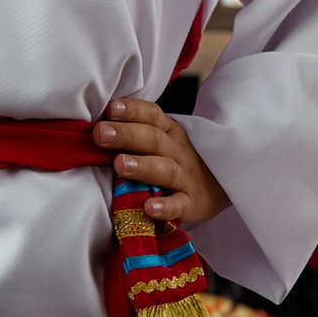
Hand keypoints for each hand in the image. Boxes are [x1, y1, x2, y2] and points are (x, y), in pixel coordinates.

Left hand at [93, 98, 230, 224]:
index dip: (132, 110)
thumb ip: (135, 133)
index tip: (111, 108)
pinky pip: (178, 205)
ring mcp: (186, 178)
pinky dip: (165, 207)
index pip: (152, 115)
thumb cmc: (177, 160)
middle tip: (101, 134)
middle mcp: (177, 151)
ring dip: (142, 166)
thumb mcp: (163, 141)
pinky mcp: (191, 204)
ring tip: (119, 164)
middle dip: (126, 135)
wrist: (222, 185)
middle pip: (153, 139)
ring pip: (165, 170)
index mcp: (169, 132)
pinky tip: (148, 208)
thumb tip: (95, 125)